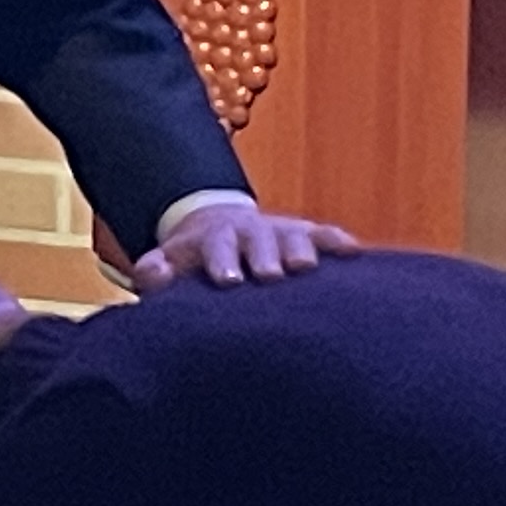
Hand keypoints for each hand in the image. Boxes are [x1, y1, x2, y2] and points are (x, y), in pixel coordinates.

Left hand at [132, 201, 358, 291]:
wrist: (221, 224)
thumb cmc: (195, 258)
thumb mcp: (170, 259)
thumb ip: (157, 270)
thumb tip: (150, 275)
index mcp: (215, 240)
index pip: (218, 249)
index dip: (222, 261)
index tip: (228, 280)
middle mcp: (250, 232)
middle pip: (259, 241)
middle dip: (265, 256)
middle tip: (271, 275)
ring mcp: (280, 232)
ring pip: (293, 237)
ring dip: (301, 250)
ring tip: (308, 268)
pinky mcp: (305, 235)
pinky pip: (324, 235)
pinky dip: (338, 241)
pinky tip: (354, 252)